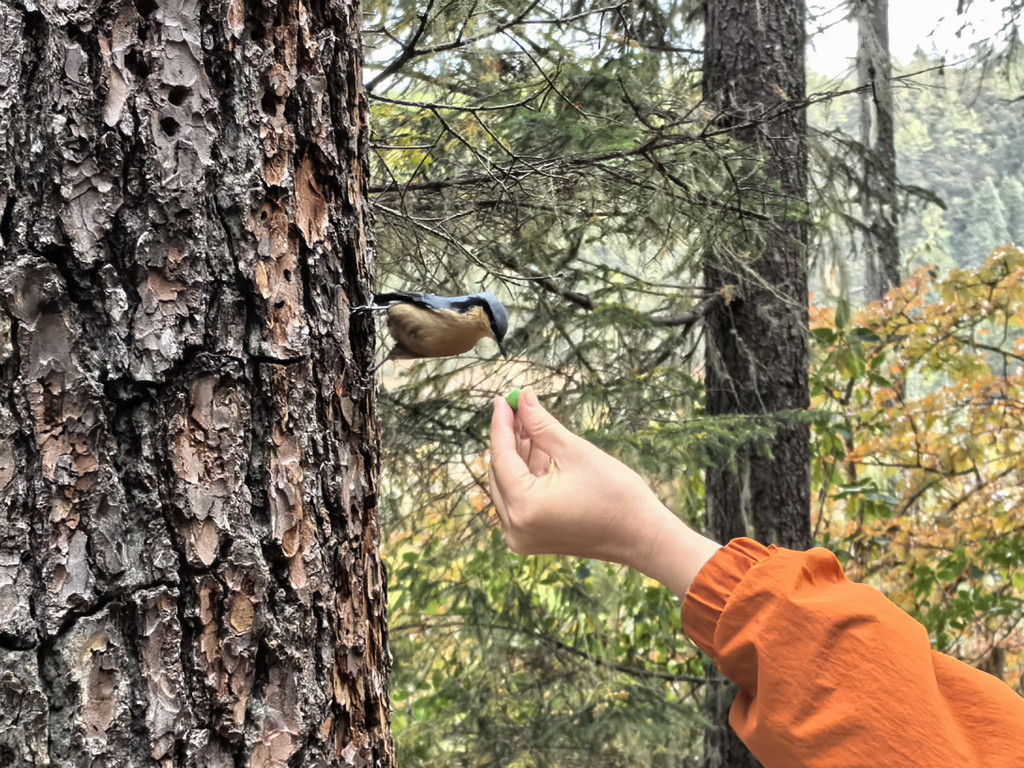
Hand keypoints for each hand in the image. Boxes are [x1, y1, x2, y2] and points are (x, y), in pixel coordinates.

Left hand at [488, 389, 719, 594]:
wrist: (642, 536)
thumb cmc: (615, 495)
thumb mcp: (575, 452)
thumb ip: (541, 425)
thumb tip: (523, 397)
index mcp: (524, 507)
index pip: (501, 457)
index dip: (502, 425)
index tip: (502, 399)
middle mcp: (515, 527)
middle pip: (501, 473)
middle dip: (509, 438)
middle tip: (517, 407)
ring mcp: (522, 536)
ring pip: (510, 485)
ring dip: (519, 455)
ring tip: (529, 422)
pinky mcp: (533, 537)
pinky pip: (521, 499)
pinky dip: (528, 474)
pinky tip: (537, 447)